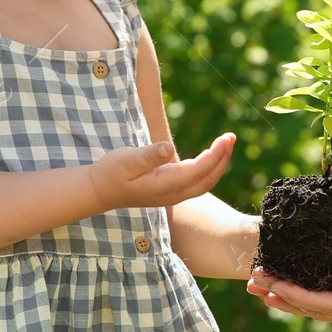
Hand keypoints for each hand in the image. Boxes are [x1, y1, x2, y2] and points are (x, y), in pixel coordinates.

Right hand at [89, 132, 235, 209]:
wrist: (100, 191)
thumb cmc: (111, 173)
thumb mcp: (125, 160)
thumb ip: (148, 156)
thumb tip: (169, 148)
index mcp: (164, 185)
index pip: (197, 171)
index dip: (215, 155)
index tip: (225, 138)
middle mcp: (173, 193)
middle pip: (208, 180)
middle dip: (223, 159)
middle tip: (232, 137)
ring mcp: (174, 195)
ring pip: (205, 182)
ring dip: (219, 163)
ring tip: (227, 142)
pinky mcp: (172, 190)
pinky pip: (198, 181)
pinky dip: (210, 167)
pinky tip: (214, 153)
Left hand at [245, 211, 331, 322]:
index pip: (327, 304)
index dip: (297, 296)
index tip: (272, 283)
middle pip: (315, 308)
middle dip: (282, 295)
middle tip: (252, 280)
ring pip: (317, 303)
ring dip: (286, 293)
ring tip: (257, 282)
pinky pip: (326, 291)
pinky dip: (303, 286)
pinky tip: (284, 276)